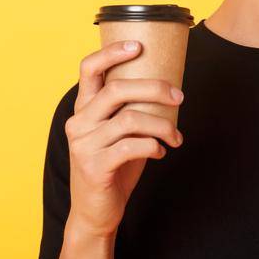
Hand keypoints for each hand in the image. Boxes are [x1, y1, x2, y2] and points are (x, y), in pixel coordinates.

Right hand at [63, 40, 183, 237]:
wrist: (95, 213)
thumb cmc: (112, 169)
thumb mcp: (117, 135)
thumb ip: (129, 113)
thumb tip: (166, 90)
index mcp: (83, 109)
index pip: (89, 69)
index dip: (112, 52)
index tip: (138, 45)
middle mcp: (78, 122)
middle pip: (118, 89)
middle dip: (154, 88)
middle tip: (179, 98)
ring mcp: (84, 144)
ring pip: (131, 119)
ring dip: (163, 126)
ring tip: (176, 137)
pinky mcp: (95, 166)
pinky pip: (132, 146)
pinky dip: (153, 146)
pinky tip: (161, 152)